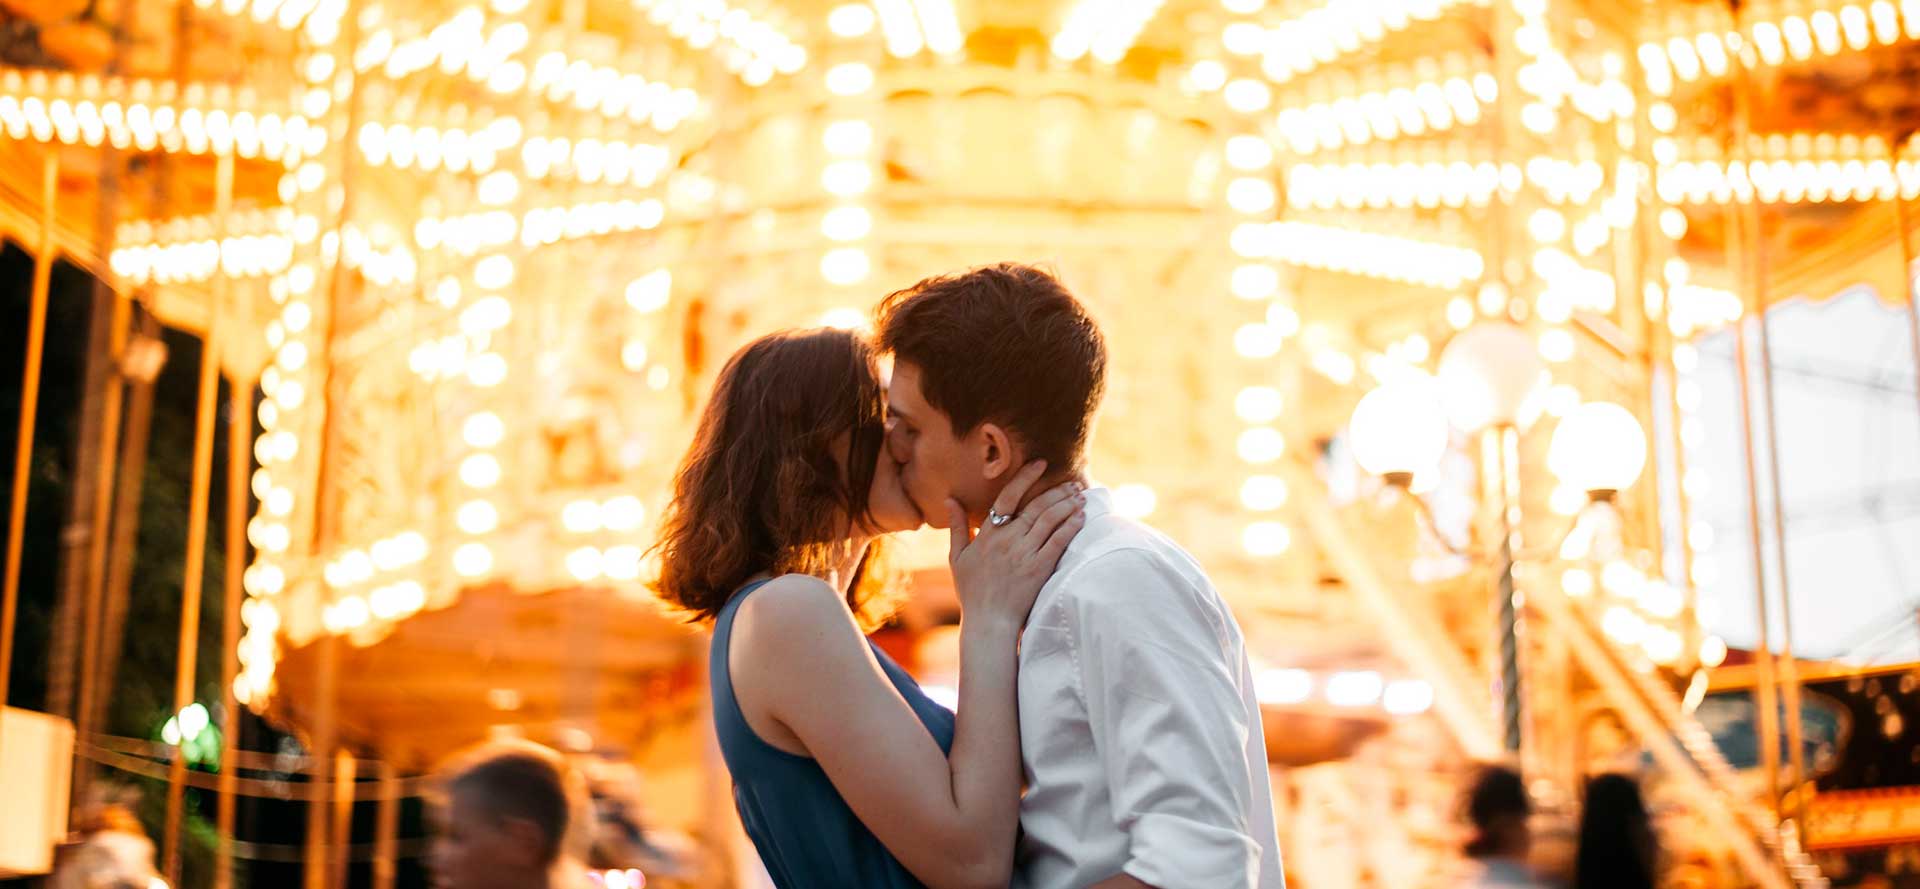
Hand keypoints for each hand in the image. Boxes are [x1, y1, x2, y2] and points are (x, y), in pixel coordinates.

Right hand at [946, 460, 1086, 630]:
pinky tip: (1081, 517)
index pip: (1008, 497)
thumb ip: (956, 526)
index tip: (1041, 464)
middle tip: (1071, 482)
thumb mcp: (958, 556)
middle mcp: (1007, 540)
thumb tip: (950, 500)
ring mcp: (1024, 554)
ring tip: (1080, 495)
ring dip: (1067, 505)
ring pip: (1049, 520)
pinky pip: (1058, 542)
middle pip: (1035, 506)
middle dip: (1056, 491)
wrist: (989, 622)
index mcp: (988, 534)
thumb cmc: (972, 591)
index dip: (1025, 478)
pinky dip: (1071, 527)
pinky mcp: (1039, 569)